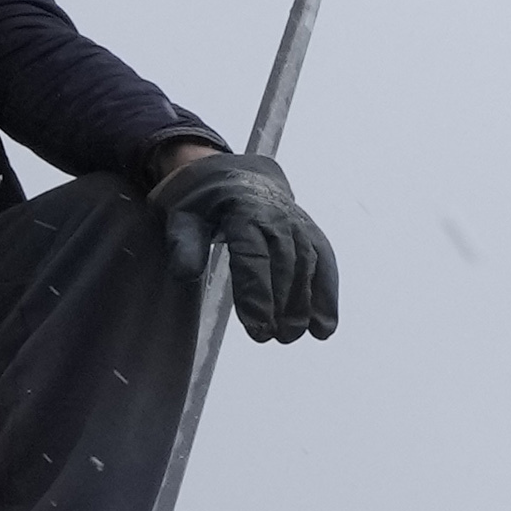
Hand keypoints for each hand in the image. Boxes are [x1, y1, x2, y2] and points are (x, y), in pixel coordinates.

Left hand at [156, 147, 336, 343]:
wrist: (236, 173)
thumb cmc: (205, 201)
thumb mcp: (182, 216)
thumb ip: (184, 244)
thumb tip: (186, 274)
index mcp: (243, 210)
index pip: (254, 254)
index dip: (257, 293)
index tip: (257, 327)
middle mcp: (277, 215)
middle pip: (286, 262)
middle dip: (283, 303)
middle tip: (275, 337)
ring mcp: (299, 223)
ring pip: (309, 264)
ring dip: (306, 304)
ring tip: (293, 335)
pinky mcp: (311, 233)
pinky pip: (324, 263)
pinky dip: (327, 295)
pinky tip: (324, 326)